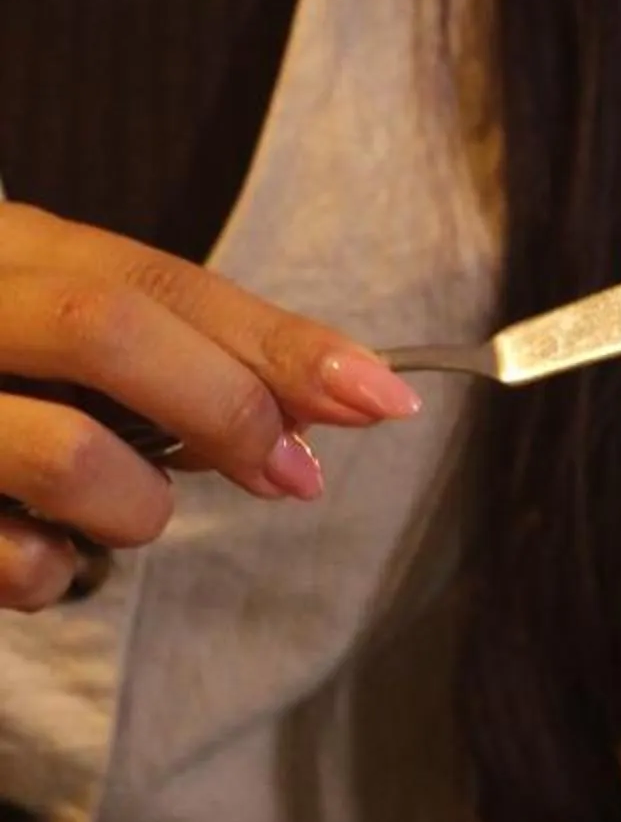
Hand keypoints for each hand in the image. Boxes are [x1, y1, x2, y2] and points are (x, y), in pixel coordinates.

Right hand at [0, 204, 421, 613]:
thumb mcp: (55, 331)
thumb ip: (177, 349)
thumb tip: (332, 397)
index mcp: (2, 248)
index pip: (155, 277)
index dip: (275, 338)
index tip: (382, 398)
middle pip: (109, 324)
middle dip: (225, 406)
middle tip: (288, 473)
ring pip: (67, 452)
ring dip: (138, 506)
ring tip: (126, 510)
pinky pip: (11, 559)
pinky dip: (50, 573)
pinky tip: (35, 549)